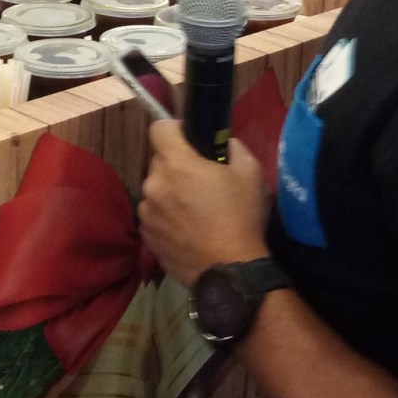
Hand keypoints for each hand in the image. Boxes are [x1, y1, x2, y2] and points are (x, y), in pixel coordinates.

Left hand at [138, 121, 269, 285]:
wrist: (231, 269)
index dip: (174, 130)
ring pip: (156, 190)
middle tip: (201, 181)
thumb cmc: (242, 217)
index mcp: (176, 164)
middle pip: (159, 161)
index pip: (159, 128)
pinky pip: (154, 215)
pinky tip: (188, 230)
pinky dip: (166, 216)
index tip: (189, 140)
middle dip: (177, 165)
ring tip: (194, 211)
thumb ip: (233, 148)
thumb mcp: (251, 173)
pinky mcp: (147, 236)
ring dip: (170, 193)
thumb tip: (223, 145)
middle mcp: (154, 184)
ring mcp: (147, 212)